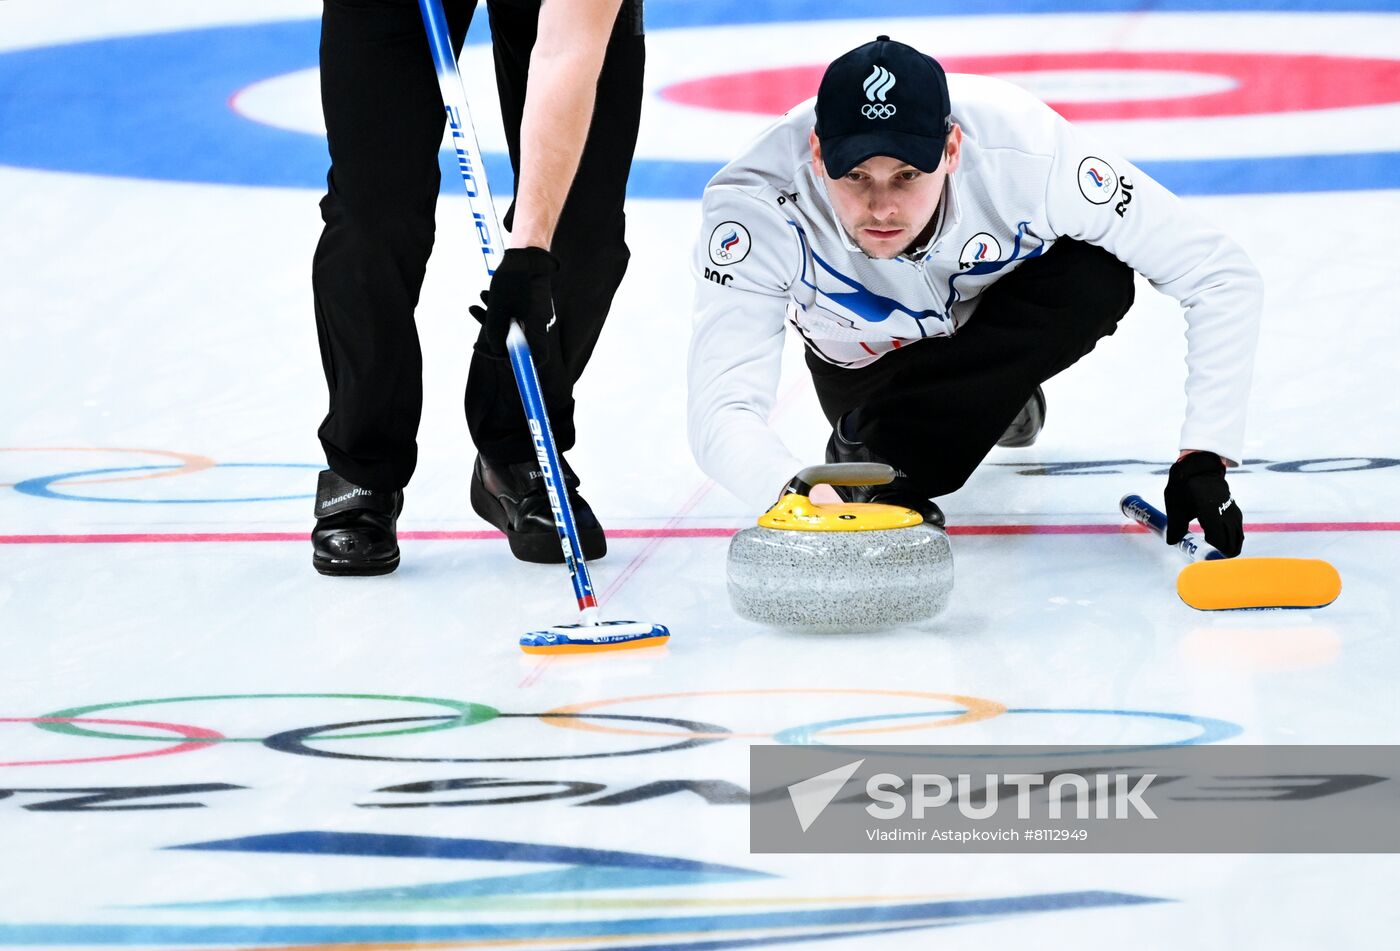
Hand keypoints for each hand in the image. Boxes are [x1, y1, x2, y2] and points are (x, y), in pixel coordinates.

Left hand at [468, 247, 558, 362]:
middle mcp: (538, 323)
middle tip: (477, 339)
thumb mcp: (498, 309)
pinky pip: (512, 313)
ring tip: (477, 303)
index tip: (498, 356)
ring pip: (511, 326)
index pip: (536, 357)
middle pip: (519, 343)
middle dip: (495, 338)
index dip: (518, 362)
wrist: (524, 252)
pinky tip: (485, 296)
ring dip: (491, 319)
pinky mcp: (527, 303)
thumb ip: (496, 333)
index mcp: (537, 327)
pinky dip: (497, 309)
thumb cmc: (513, 280)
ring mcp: (533, 312)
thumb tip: (496, 349)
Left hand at [1164, 450, 1243, 556]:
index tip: (1204, 558)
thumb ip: (1175, 525)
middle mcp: (1226, 514)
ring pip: (1238, 538)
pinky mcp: (1235, 511)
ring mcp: (1233, 512)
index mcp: (1210, 513)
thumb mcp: (1175, 506)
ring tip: (1213, 551)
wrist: (1200, 469)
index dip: (1213, 554)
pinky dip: (1232, 539)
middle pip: (1232, 543)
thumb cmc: (1184, 487)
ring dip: (1228, 547)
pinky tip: (1219, 541)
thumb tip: (1172, 542)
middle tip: (1207, 557)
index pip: (1219, 541)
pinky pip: (1238, 530)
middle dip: (1222, 554)